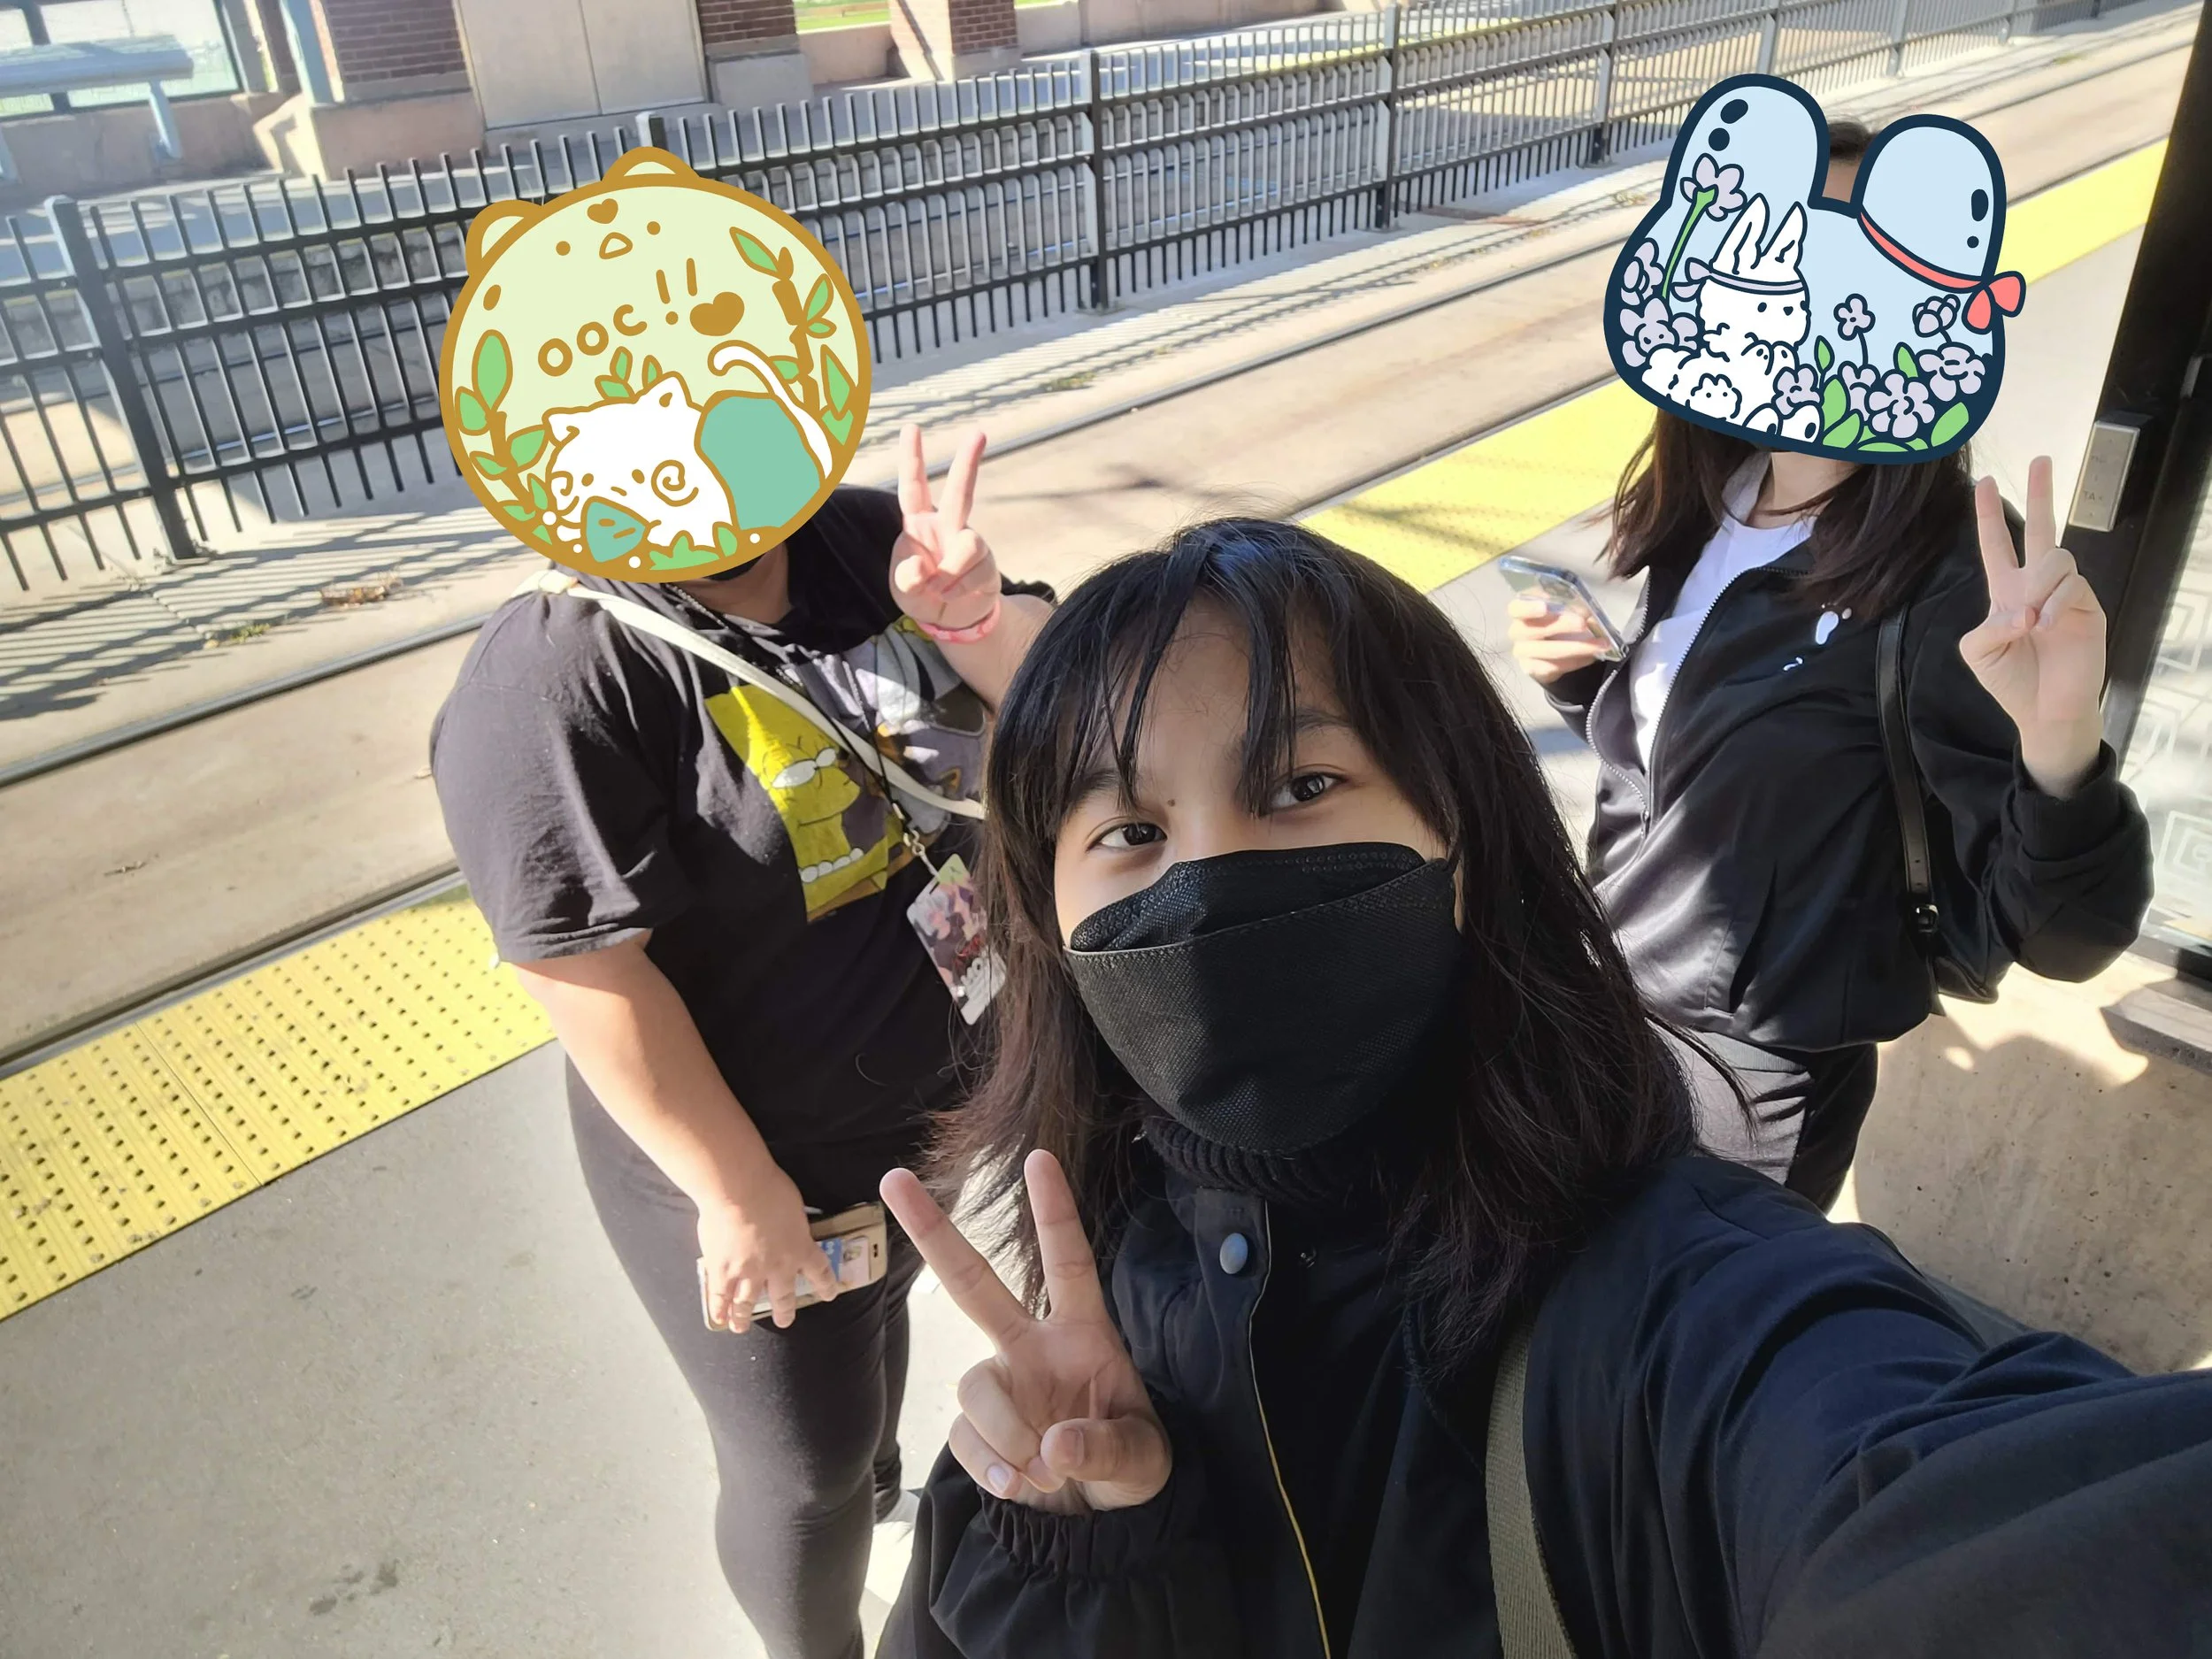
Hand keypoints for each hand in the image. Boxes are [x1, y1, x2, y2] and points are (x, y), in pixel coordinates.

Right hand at [699, 1165, 837, 1332]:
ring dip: (744, 1317)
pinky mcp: (722, 1272)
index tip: (829, 1294)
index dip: (825, 1284)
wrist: (740, 1189)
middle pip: (783, 1295)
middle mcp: (778, 1267)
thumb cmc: (771, 1188)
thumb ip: (794, 1224)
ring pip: (747, 1302)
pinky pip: (721, 1297)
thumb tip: (790, 1227)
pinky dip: (719, 1310)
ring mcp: (749, 1273)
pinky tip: (719, 1318)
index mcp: (800, 1248)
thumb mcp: (795, 1207)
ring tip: (741, 1327)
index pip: (819, 1271)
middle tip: (784, 1320)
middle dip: (784, 1310)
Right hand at [881, 1151, 1168, 1514]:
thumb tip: (1054, 1446)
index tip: (1039, 1158)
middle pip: (973, 1282)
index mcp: (1083, 1333)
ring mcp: (1000, 1384)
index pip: (1068, 1263)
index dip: (1055, 1212)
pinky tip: (1016, 1485)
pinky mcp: (976, 1429)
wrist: (1098, 1518)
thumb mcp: (1143, 1461)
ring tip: (1044, 1470)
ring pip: (974, 1386)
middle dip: (934, 1231)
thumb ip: (1107, 1448)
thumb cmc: (1130, 1465)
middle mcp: (1031, 1346)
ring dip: (1006, 1432)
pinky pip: (964, 1436)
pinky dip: (989, 1465)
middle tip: (893, 1178)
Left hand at [893, 424, 1000, 632]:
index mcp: (919, 524)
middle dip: (969, 462)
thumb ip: (906, 577)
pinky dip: (958, 589)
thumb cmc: (921, 595)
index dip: (912, 459)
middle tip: (979, 432)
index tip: (912, 428)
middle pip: (961, 491)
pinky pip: (977, 572)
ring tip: (939, 590)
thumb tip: (925, 569)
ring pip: (970, 545)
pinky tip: (950, 597)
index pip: (914, 488)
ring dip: (951, 572)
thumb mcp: (903, 589)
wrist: (952, 620)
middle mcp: (948, 526)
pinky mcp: (988, 565)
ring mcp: (970, 543)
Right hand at [1507, 595, 1609, 684]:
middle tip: (1583, 624)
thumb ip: (1573, 609)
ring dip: (1576, 647)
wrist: (1553, 650)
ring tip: (1599, 645)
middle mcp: (1517, 631)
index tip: (1544, 607)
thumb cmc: (1558, 621)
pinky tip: (1590, 656)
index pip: (1516, 609)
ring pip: (1546, 651)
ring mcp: (1522, 652)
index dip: (1529, 608)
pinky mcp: (1532, 669)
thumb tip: (1590, 615)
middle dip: (1560, 625)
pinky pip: (1552, 667)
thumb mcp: (1565, 610)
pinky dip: (1574, 661)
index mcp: (1522, 611)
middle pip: (1532, 630)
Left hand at [1959, 457, 2105, 798]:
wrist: (2044, 711)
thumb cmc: (2010, 681)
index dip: (1989, 516)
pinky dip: (2055, 606)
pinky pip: (2072, 588)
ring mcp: (2066, 595)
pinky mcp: (2089, 609)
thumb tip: (2017, 610)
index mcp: (2007, 592)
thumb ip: (1984, 629)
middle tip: (2040, 459)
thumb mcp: (1978, 653)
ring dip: (2038, 586)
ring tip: (2030, 620)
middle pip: (2042, 530)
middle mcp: (2038, 587)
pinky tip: (2045, 627)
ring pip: (2055, 559)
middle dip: (2040, 493)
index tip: (1983, 483)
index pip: (1997, 545)